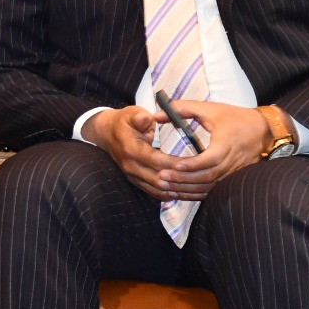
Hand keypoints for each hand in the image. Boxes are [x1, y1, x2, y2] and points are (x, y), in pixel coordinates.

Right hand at [80, 106, 205, 200]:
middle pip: (160, 180)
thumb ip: (141, 117)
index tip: (196, 163)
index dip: (177, 164)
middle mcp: (132, 167)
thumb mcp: (131, 113)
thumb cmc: (123, 121)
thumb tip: (149, 119)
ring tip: (198, 189)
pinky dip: (172, 194)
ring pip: (159, 191)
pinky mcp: (137, 182)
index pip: (158, 161)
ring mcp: (133, 177)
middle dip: (182, 181)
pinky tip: (186, 192)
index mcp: (132, 150)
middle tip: (202, 178)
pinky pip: (156, 194)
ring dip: (179, 191)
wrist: (106, 133)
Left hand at [154, 100, 271, 197]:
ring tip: (165, 186)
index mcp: (226, 144)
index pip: (210, 159)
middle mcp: (230, 162)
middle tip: (161, 178)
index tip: (175, 165)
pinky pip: (212, 190)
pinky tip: (179, 192)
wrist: (264, 131)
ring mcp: (231, 173)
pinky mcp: (230, 179)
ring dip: (186, 189)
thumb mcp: (209, 109)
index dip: (193, 164)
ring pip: (208, 186)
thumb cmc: (235, 118)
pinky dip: (195, 193)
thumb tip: (156, 115)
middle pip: (206, 176)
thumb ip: (182, 109)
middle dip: (183, 179)